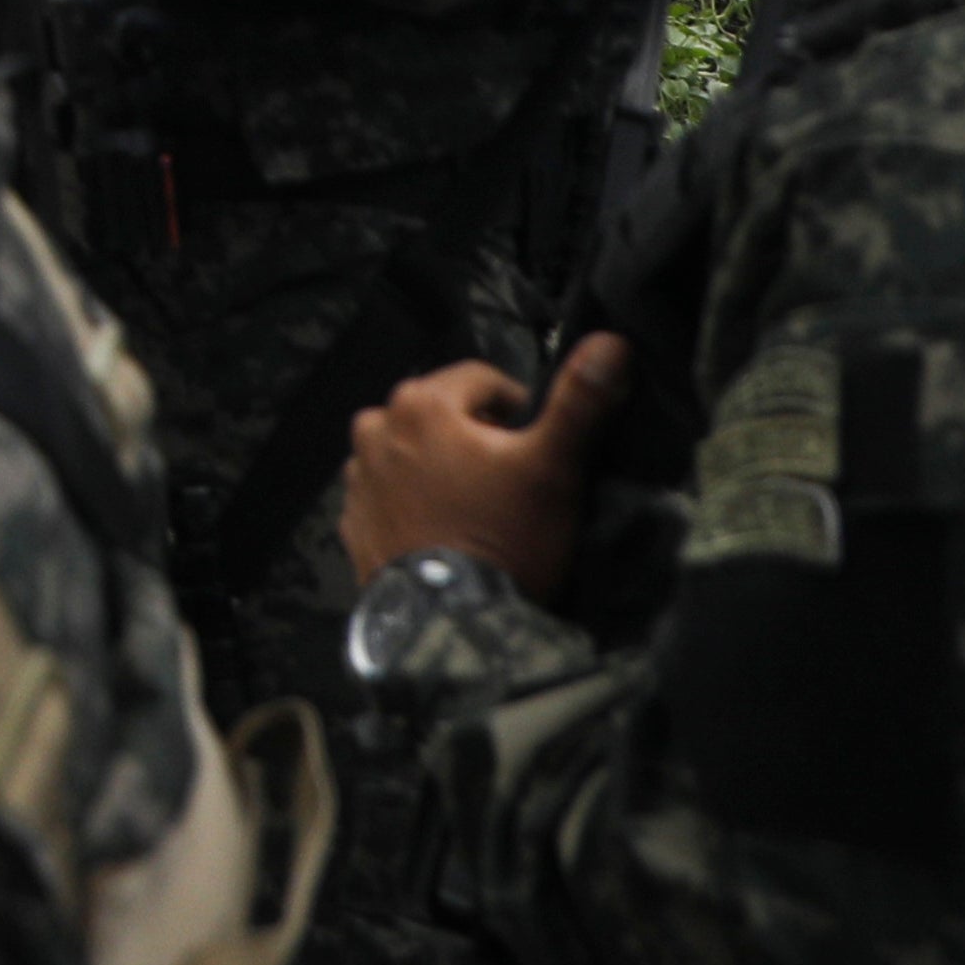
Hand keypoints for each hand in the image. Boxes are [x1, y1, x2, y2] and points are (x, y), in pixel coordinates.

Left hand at [342, 333, 625, 604]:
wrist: (450, 622)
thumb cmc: (504, 536)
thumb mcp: (552, 466)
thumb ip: (579, 402)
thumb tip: (611, 342)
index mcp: (419, 402)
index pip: (483, 381)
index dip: (521, 410)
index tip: (540, 449)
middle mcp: (375, 429)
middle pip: (444, 415)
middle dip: (478, 439)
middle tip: (513, 485)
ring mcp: (358, 477)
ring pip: (415, 454)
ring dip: (444, 470)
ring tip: (481, 512)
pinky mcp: (353, 521)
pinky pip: (392, 496)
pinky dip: (416, 505)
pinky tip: (447, 533)